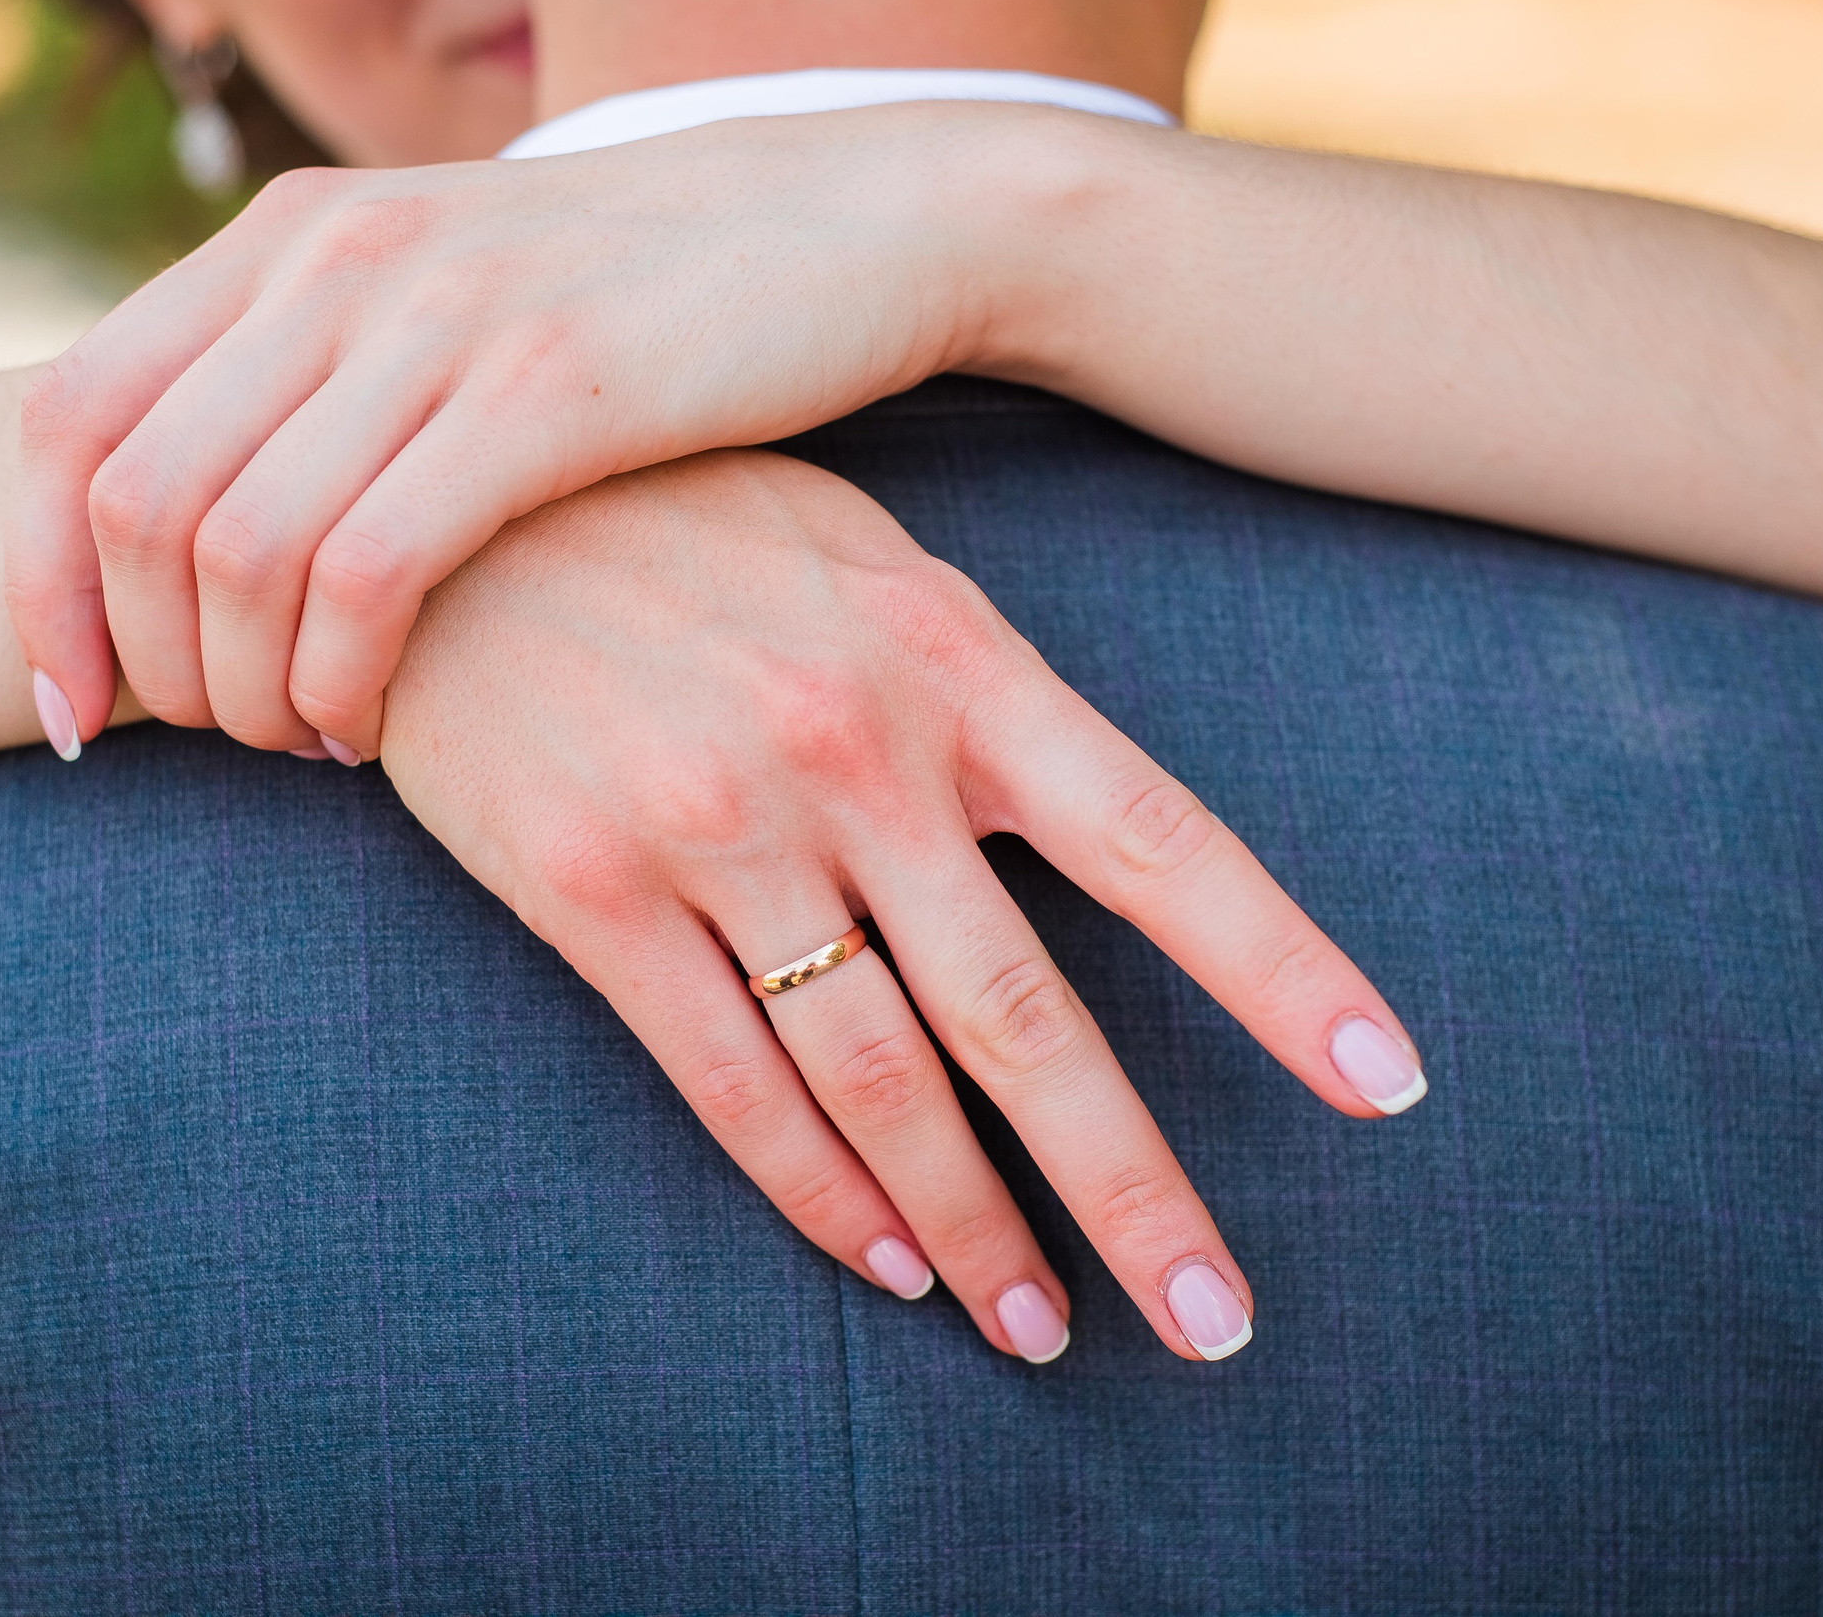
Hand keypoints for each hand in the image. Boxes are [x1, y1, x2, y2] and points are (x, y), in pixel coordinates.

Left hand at [7, 103, 1052, 760]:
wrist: (843, 223)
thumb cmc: (636, 305)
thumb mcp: (440, 302)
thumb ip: (310, 378)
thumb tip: (186, 532)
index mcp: (288, 236)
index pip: (68, 417)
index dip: (34, 581)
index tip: (76, 707)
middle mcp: (335, 257)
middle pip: (128, 499)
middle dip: (145, 662)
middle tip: (216, 741)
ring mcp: (437, 319)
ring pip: (235, 546)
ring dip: (240, 689)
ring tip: (301, 741)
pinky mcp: (544, 393)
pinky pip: (366, 571)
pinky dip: (336, 678)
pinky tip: (370, 728)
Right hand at [374, 448, 1427, 1362]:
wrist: (434, 493)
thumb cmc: (677, 510)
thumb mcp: (863, 555)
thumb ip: (972, 680)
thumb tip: (1082, 819)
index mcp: (955, 660)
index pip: (1160, 843)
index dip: (1282, 974)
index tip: (1387, 1087)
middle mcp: (856, 753)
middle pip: (1024, 1015)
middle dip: (1130, 1187)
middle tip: (1212, 1320)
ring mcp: (720, 824)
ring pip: (877, 1079)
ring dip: (969, 1227)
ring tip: (1039, 1329)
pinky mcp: (592, 888)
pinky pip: (725, 1081)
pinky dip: (813, 1192)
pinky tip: (882, 1263)